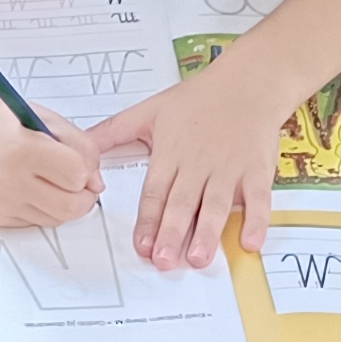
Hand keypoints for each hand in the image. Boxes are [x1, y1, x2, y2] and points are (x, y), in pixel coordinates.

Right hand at [0, 96, 103, 231]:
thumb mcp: (43, 118)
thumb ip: (79, 145)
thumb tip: (96, 182)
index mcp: (23, 150)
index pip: (77, 175)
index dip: (85, 169)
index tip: (78, 161)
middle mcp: (10, 182)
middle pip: (72, 207)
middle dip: (83, 195)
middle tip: (76, 180)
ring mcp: (2, 203)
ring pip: (57, 219)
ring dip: (63, 203)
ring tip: (50, 179)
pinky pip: (36, 222)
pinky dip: (42, 207)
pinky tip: (29, 186)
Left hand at [86, 62, 285, 268]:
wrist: (249, 81)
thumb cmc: (199, 98)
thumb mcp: (149, 110)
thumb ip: (113, 132)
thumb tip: (81, 148)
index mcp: (171, 153)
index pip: (156, 192)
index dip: (148, 220)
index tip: (141, 246)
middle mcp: (199, 163)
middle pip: (183, 202)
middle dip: (172, 233)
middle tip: (164, 260)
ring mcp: (230, 168)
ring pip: (217, 204)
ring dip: (209, 233)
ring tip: (198, 258)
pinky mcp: (257, 170)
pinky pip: (259, 199)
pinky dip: (257, 221)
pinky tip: (251, 243)